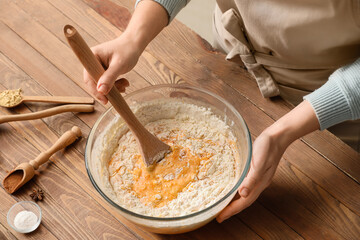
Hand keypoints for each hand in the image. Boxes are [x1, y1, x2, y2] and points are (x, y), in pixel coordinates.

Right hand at [83, 0, 167, 104]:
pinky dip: (116, 85)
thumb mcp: (119, 65)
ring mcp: (98, 66)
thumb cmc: (127, 51)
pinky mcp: (104, 70)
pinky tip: (124, 83)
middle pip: (94, 82)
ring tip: (125, 84)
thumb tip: (101, 91)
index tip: (105, 100)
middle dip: (107, 89)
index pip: (88, 78)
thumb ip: (110, 78)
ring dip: (114, 88)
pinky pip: (107, 82)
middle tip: (120, 91)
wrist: (134, 44)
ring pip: (102, 84)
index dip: (95, 90)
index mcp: (92, 56)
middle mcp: (92, 61)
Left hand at [216, 100, 319, 221]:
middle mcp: (258, 183)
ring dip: (234, 202)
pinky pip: (245, 186)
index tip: (220, 218)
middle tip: (218, 217)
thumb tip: (243, 194)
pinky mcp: (256, 171)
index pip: (243, 202)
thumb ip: (252, 178)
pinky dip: (237, 192)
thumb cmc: (268, 147)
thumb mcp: (259, 161)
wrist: (278, 136)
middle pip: (243, 201)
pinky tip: (232, 190)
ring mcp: (258, 178)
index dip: (231, 211)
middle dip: (231, 210)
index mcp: (259, 183)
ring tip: (223, 207)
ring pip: (244, 195)